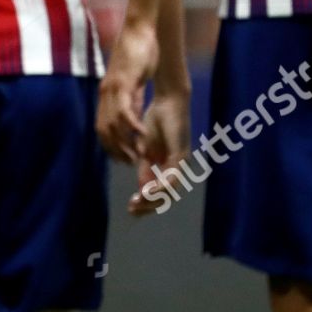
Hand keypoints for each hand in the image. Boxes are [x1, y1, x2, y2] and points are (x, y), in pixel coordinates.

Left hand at [97, 21, 158, 162]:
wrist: (138, 29)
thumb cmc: (137, 53)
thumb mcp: (132, 81)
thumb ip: (131, 99)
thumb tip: (131, 118)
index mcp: (106, 94)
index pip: (102, 128)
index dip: (110, 146)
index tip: (121, 159)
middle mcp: (106, 93)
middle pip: (104, 131)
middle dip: (116, 150)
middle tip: (130, 162)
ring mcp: (112, 88)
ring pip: (112, 124)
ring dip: (124, 143)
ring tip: (137, 155)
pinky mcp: (123, 82)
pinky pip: (124, 109)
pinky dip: (132, 125)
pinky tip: (142, 134)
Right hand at [128, 89, 189, 216]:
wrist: (167, 101)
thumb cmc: (156, 121)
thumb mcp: (144, 148)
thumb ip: (144, 168)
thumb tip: (140, 188)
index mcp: (168, 167)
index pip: (159, 192)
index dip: (146, 202)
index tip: (130, 208)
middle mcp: (177, 168)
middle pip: (166, 197)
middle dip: (149, 206)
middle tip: (133, 210)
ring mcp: (180, 163)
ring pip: (169, 191)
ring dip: (153, 200)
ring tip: (138, 203)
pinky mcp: (180, 156)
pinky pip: (172, 178)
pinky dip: (159, 188)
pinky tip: (146, 192)